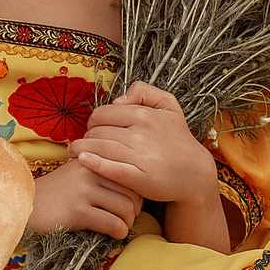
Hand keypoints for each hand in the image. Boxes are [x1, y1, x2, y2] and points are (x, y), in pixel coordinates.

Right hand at [28, 155, 142, 239]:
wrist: (26, 207)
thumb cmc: (57, 194)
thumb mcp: (78, 174)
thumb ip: (101, 172)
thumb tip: (136, 185)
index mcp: (92, 158)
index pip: (129, 173)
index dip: (137, 191)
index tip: (132, 203)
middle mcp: (89, 170)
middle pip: (131, 191)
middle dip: (135, 209)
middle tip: (129, 218)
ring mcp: (83, 190)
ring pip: (125, 208)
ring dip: (128, 222)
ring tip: (122, 227)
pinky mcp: (78, 211)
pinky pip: (112, 223)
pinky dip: (120, 232)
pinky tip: (115, 235)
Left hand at [67, 83, 216, 205]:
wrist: (195, 174)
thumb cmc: (178, 139)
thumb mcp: (169, 105)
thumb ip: (144, 91)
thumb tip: (118, 100)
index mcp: (144, 115)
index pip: (102, 114)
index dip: (93, 121)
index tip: (92, 130)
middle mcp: (142, 133)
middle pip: (98, 131)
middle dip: (87, 136)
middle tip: (83, 143)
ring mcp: (141, 157)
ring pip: (100, 148)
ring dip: (81, 149)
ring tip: (74, 153)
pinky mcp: (141, 179)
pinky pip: (111, 168)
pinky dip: (94, 163)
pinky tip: (83, 160)